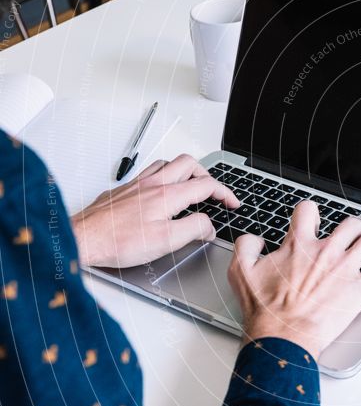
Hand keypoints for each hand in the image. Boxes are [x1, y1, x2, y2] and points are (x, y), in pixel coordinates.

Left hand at [71, 154, 238, 267]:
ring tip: (190, 186)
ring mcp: (136, 184)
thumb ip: (194, 229)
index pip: (206, 185)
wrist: (83, 239)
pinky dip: (162, 176)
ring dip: (184, 171)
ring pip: (167, 163)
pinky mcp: (123, 191)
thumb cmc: (118, 241)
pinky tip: (159, 191)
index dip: (225, 193)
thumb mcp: (166, 241)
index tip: (232, 203)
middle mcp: (153, 184)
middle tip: (213, 191)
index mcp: (168, 195)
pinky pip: (148, 172)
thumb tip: (208, 225)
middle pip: (189, 164)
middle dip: (207, 175)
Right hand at [227, 200, 360, 359]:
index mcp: (299, 245)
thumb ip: (245, 247)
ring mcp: (345, 269)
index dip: (311, 213)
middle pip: (352, 223)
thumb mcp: (241, 272)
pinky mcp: (359, 290)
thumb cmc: (265, 310)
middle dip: (360, 225)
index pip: (308, 211)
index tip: (315, 220)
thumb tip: (255, 239)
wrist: (282, 337)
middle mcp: (326, 252)